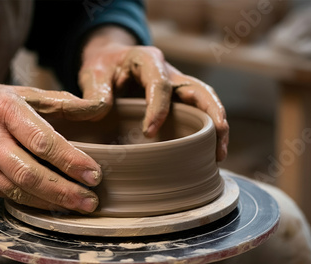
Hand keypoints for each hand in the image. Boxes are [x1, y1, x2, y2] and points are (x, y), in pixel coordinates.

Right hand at [0, 81, 102, 212]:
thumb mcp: (17, 91)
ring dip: (51, 202)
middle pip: (29, 173)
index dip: (70, 160)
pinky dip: (33, 202)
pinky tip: (52, 204)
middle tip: (90, 200)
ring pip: (18, 191)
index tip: (93, 173)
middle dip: (63, 191)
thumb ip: (58, 102)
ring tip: (78, 207)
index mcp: (3, 110)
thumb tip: (96, 108)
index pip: (41, 140)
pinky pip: (7, 195)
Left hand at [79, 27, 228, 160]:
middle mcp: (169, 71)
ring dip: (217, 127)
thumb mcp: (92, 74)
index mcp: (148, 60)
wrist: (109, 63)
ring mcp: (177, 86)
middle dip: (212, 116)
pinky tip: (207, 154)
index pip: (160, 84)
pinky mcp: (178, 101)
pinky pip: (198, 114)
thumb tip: (102, 113)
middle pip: (200, 90)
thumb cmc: (103, 68)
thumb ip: (95, 92)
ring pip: (206, 102)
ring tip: (219, 156)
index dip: (158, 108)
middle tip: (214, 146)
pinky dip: (206, 132)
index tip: (149, 133)